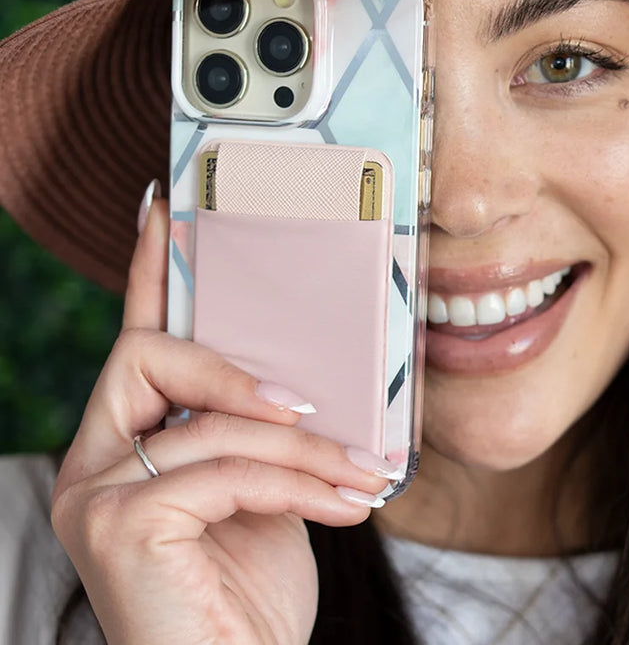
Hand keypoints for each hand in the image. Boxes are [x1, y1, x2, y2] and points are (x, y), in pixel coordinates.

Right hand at [52, 189, 390, 644]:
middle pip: (151, 356)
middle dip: (239, 375)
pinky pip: (223, 467)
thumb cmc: (249, 599)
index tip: (163, 205)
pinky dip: (295, 483)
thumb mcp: (261, 494)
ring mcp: (94, 496)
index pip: (136, 342)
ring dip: (302, 449)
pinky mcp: (116, 525)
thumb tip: (302, 369)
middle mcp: (91, 466)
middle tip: (314, 407)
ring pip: (210, 422)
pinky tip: (342, 507)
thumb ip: (256, 431)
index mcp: (124, 448)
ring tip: (362, 476)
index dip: (149, 270)